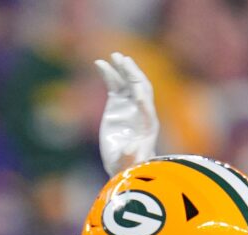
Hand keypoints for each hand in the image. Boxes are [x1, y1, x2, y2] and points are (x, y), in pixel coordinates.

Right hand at [95, 52, 158, 175]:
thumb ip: (130, 156)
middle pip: (141, 88)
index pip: (147, 110)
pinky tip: (99, 63)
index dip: (143, 102)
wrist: (122, 160)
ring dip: (123, 68)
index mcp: (148, 126)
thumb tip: (130, 149)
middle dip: (134, 75)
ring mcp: (129, 104)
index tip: (137, 94)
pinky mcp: (118, 102)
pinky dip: (109, 73)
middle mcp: (142, 111)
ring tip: (114, 56)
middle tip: (125, 62)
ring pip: (129, 82)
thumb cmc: (128, 164)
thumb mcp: (128, 163)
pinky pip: (115, 84)